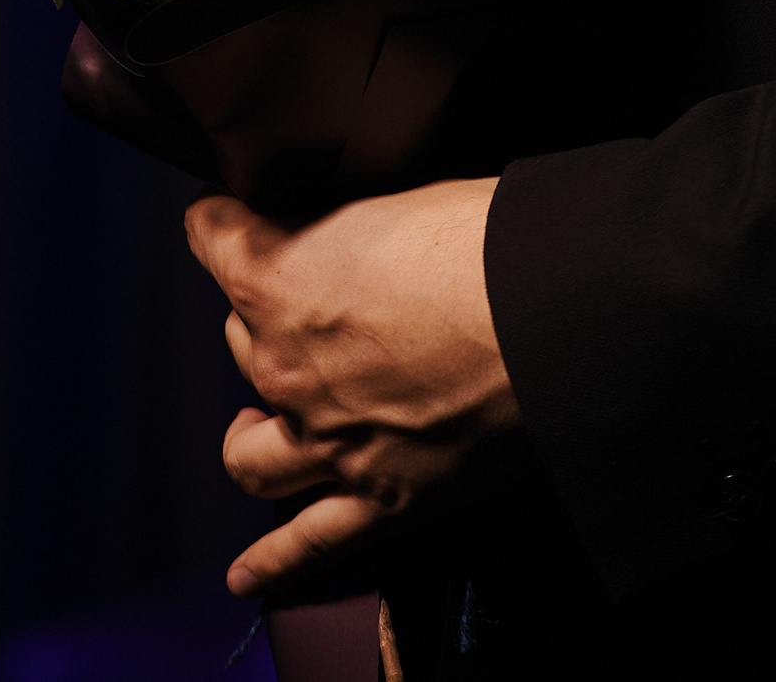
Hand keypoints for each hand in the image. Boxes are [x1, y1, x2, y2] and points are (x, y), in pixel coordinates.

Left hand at [185, 180, 515, 596]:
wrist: (559, 312)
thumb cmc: (484, 242)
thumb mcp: (391, 202)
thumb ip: (338, 230)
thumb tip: (337, 239)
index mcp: (281, 285)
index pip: (215, 242)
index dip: (220, 221)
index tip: (223, 215)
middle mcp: (289, 371)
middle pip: (242, 341)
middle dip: (263, 317)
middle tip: (304, 302)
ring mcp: (332, 444)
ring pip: (250, 452)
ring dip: (251, 430)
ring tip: (260, 420)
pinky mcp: (384, 497)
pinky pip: (310, 541)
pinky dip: (271, 562)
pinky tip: (245, 574)